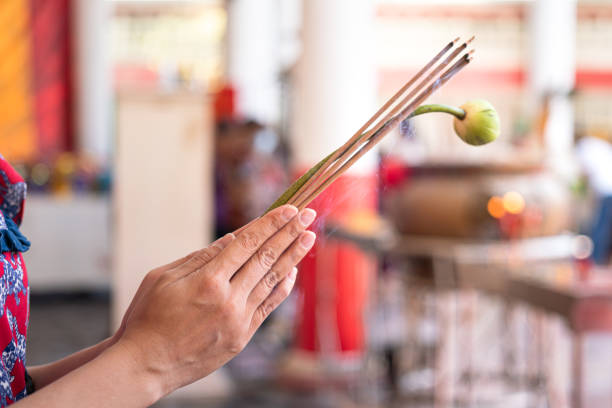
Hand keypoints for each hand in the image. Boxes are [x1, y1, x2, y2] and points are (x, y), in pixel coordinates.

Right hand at [112, 205, 316, 398]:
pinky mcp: (242, 336)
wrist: (146, 365)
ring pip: (273, 281)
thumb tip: (232, 238)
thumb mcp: (163, 278)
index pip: (248, 243)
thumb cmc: (147, 317)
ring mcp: (238, 319)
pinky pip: (269, 306)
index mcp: (208, 280)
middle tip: (308, 215)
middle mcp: (228, 298)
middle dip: (289, 233)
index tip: (289, 209)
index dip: (270, 224)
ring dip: (293, 257)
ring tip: (309, 237)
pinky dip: (282, 287)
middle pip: (266, 258)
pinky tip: (292, 272)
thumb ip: (200, 257)